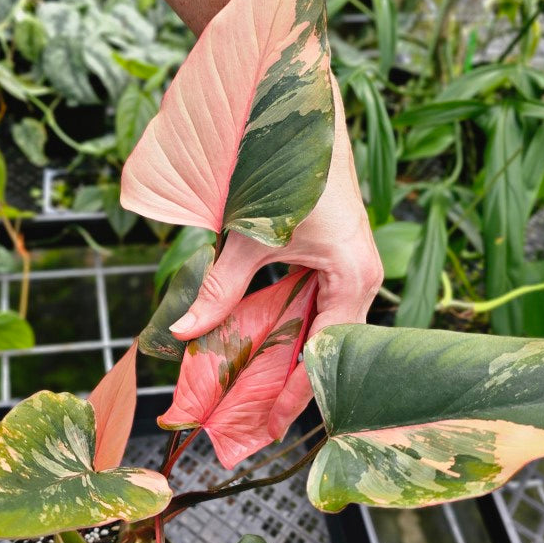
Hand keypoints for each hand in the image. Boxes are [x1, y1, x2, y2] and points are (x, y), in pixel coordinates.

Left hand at [169, 85, 383, 439]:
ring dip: (284, 361)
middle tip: (253, 423)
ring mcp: (348, 272)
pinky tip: (259, 351)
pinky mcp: (333, 262)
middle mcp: (359, 282)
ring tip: (252, 397)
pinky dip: (283, 329)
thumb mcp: (252, 238)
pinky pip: (309, 307)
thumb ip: (220, 288)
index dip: (292, 395)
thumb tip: (184, 330)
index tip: (266, 427)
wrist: (306, 115)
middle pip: (321, 350)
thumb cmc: (291, 171)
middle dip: (286, 387)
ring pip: (314, 332)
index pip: (322, 356)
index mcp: (353, 280)